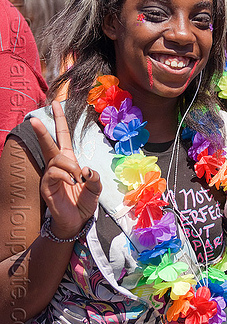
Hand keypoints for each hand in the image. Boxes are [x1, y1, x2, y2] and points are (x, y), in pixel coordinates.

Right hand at [30, 101, 100, 238]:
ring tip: (78, 178)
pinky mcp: (46, 186)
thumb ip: (95, 178)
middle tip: (33, 118)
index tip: (56, 103)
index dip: (60, 120)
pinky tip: (72, 182)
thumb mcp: (96, 188)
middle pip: (49, 143)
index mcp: (69, 160)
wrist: (77, 221)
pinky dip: (66, 175)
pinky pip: (54, 173)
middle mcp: (58, 164)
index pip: (63, 136)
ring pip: (57, 159)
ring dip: (70, 166)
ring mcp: (50, 175)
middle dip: (41, 130)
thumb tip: (86, 170)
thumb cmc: (84, 202)